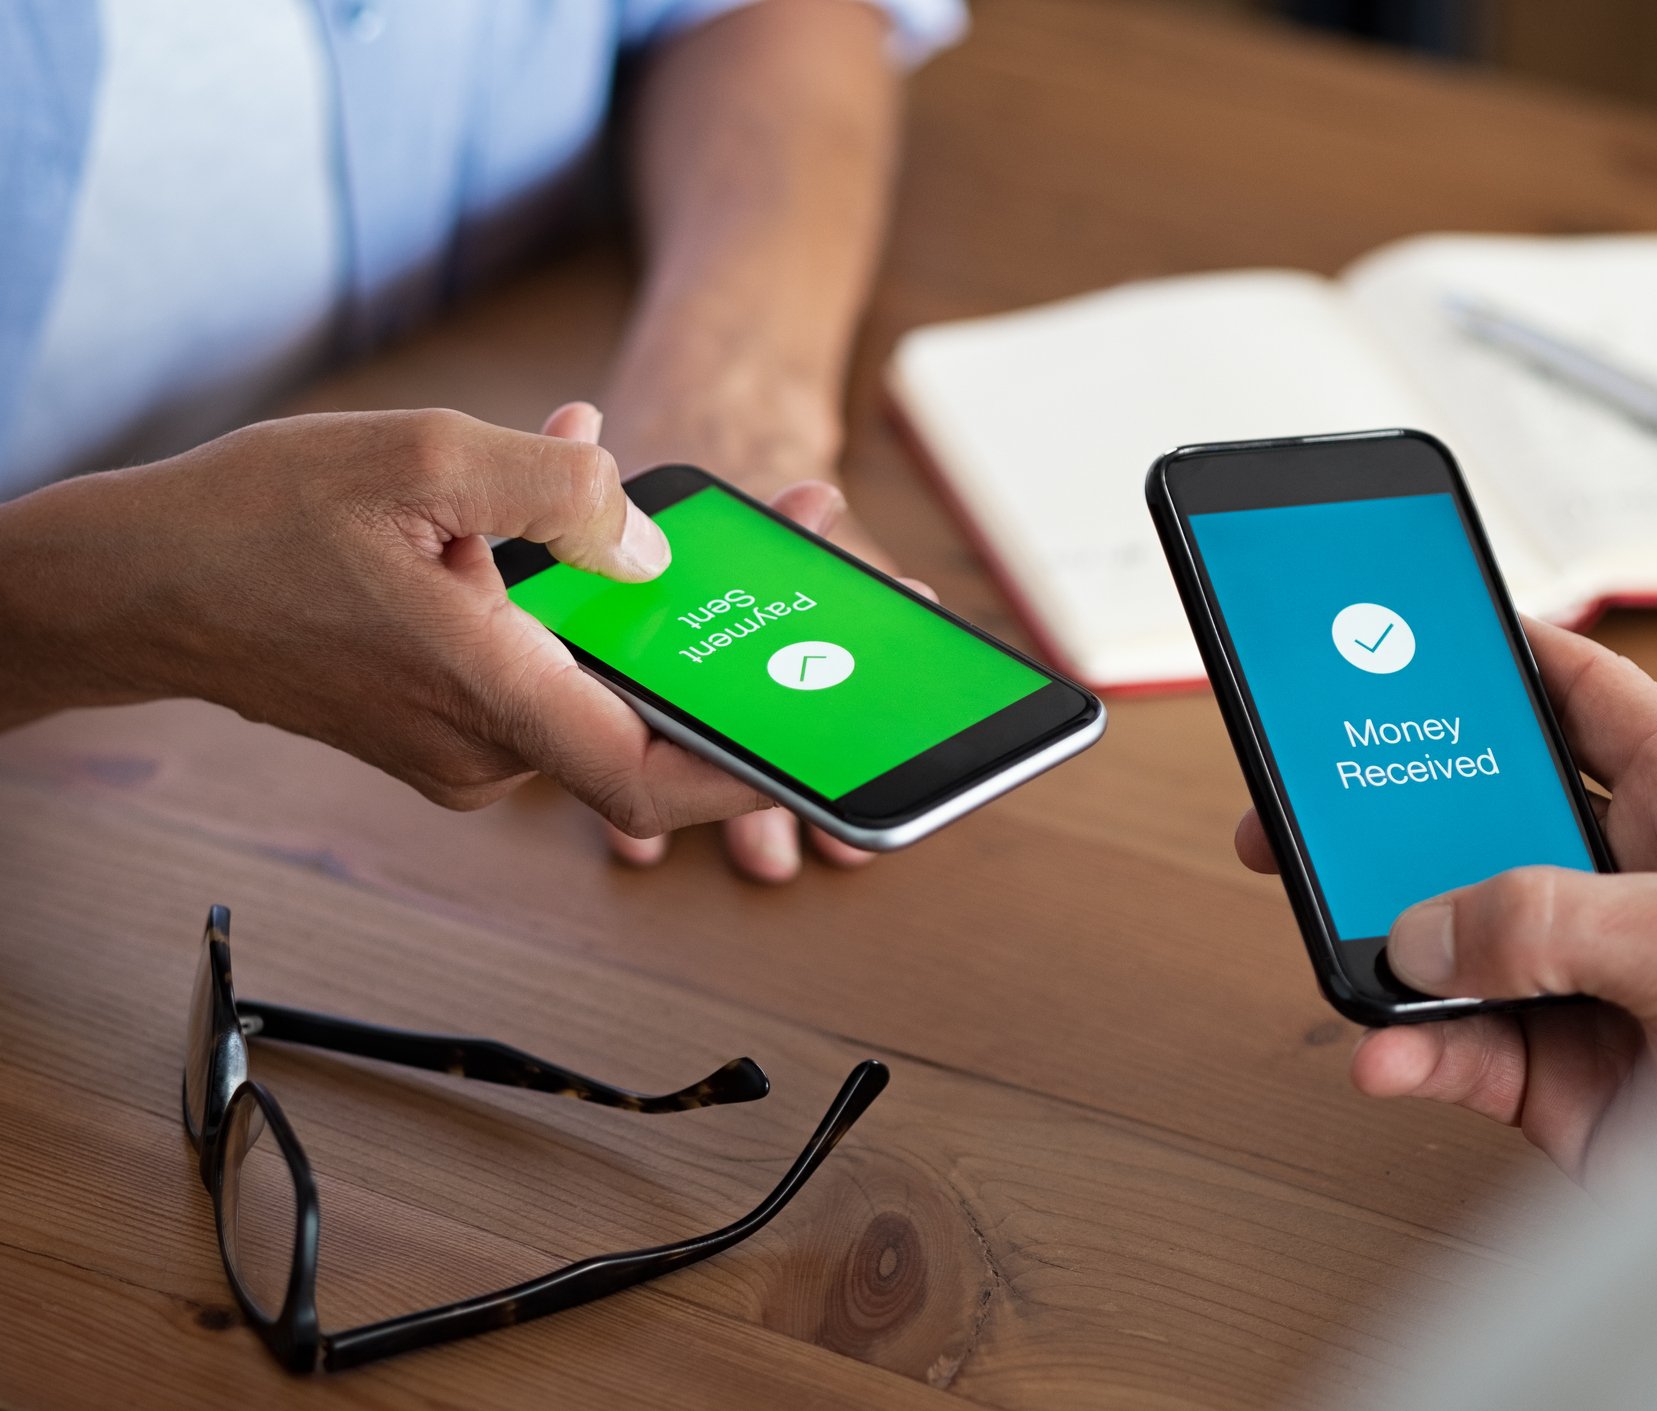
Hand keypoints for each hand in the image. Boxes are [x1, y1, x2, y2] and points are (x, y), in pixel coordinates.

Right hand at [0, 402, 781, 835]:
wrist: (138, 582)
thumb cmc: (258, 521)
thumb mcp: (422, 459)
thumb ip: (559, 494)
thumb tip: (652, 543)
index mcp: (489, 698)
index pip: (654, 777)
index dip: (751, 764)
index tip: (824, 729)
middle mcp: (486, 745)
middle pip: (642, 706)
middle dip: (726, 621)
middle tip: (796, 528)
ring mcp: (464, 740)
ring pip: (591, 671)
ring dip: (640, 587)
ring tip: (674, 488)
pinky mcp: (445, 715)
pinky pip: (540, 658)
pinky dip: (574, 590)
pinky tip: (566, 495)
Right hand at [1234, 619, 1656, 1191]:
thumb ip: (1558, 916)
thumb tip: (1431, 929)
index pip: (1585, 698)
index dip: (1504, 658)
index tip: (1420, 638)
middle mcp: (1634, 880)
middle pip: (1489, 813)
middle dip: (1399, 806)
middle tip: (1318, 795)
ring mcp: (1584, 976)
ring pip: (1450, 932)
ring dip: (1385, 936)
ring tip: (1328, 925)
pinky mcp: (1550, 1069)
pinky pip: (1449, 1041)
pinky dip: (1406, 1046)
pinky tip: (1385, 1049)